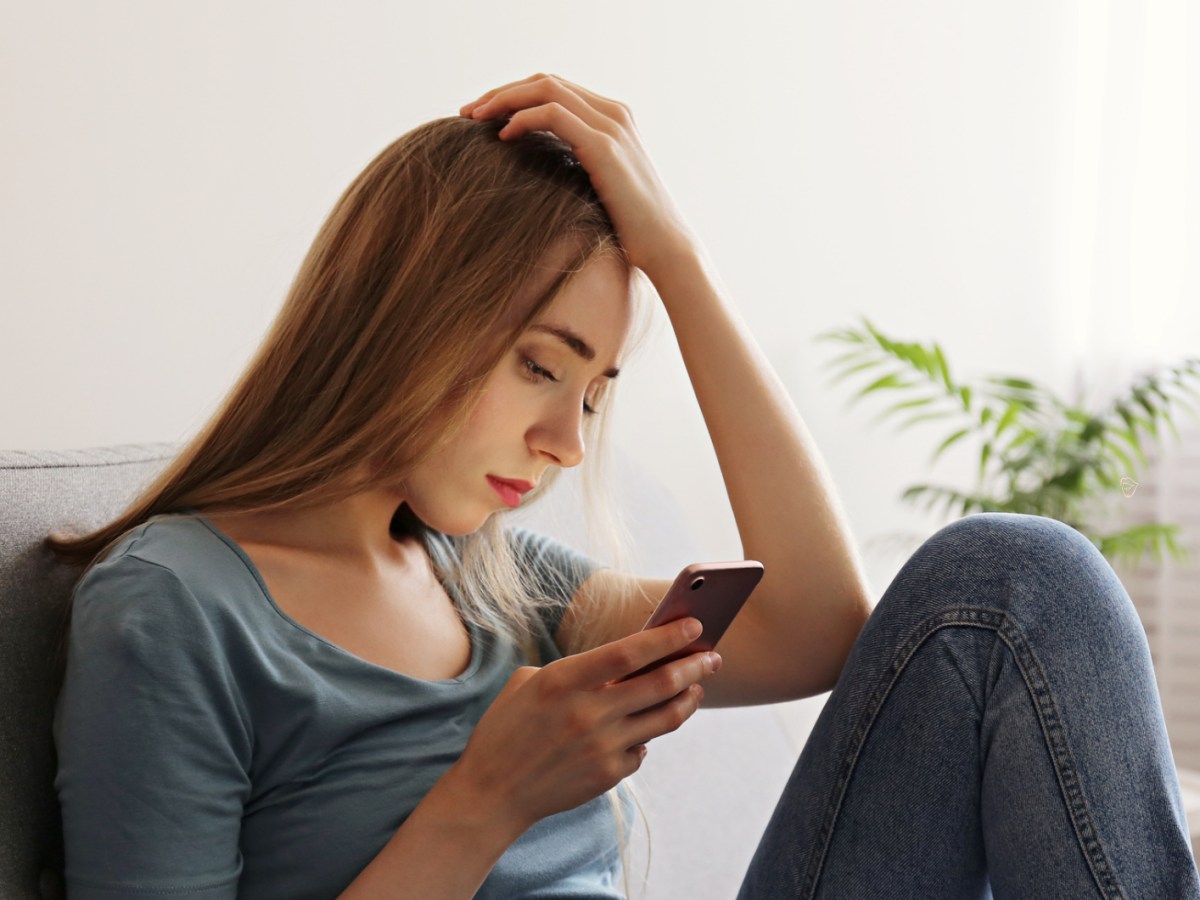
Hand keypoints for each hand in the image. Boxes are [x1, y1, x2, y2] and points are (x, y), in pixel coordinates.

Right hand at [447, 616, 719, 829]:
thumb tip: (625, 663)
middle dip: (694, 666)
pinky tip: (650, 724)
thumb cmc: (507, 729)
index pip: (630, 652)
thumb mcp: (529, 683)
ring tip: (697, 687)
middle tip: (712, 657)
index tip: (694, 626)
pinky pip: (644, 749)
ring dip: (688, 698)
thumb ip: (576, 671)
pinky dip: (649, 734)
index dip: (667, 637)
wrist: (491, 793)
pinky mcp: (608, 775)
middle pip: (660, 684)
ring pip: (665, 718)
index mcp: (564, 681)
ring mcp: (601, 748)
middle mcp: (588, 714)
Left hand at [460, 73, 696, 278]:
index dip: (513, 94)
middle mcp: (614, 113)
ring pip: (546, 89)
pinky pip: (554, 115)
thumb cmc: (629, 229)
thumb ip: (575, 166)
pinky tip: (503, 136)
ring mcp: (612, 126)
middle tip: (467, 112)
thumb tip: (536, 171)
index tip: (481, 115)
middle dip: (501, 92)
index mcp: (612, 118)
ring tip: (474, 119)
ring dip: (503, 99)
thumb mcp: (598, 188)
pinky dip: (523, 119)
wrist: (665, 248)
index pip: (554, 88)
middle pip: (545, 81)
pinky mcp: (605, 147)